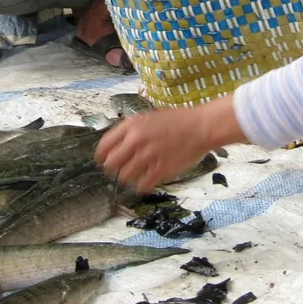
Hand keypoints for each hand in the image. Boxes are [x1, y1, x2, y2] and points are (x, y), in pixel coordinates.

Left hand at [95, 95, 243, 192]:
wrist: (201, 127)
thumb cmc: (178, 121)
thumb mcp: (150, 117)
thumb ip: (132, 130)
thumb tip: (116, 145)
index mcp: (132, 125)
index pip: (104, 145)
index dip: (101, 156)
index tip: (102, 161)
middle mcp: (136, 140)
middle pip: (111, 164)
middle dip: (113, 169)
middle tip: (119, 170)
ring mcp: (148, 155)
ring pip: (125, 176)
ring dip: (128, 178)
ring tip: (136, 175)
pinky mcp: (160, 169)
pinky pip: (142, 185)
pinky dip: (142, 186)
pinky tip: (146, 182)